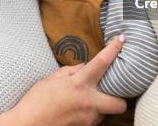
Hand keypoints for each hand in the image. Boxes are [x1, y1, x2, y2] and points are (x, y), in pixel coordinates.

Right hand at [9, 35, 126, 125]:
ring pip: (105, 113)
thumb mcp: (50, 80)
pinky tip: (76, 111)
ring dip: (100, 106)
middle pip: (119, 103)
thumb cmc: (34, 102)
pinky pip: (94, 120)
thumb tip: (83, 67)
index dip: (114, 49)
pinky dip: (89, 114)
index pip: (102, 62)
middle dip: (119, 98)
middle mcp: (88, 102)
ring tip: (83, 101)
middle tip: (110, 91)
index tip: (122, 39)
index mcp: (79, 84)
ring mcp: (88, 119)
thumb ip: (70, 72)